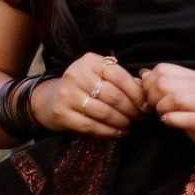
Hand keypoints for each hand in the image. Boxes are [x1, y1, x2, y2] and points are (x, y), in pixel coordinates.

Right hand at [30, 52, 148, 137]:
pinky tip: (117, 133)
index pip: (119, 76)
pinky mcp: (61, 113)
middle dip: (130, 109)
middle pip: (113, 95)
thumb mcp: (98, 75)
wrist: (48, 99)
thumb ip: (120, 79)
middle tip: (139, 117)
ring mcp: (68, 94)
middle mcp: (77, 74)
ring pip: (103, 111)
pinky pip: (90, 125)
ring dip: (120, 121)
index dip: (135, 92)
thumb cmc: (81, 86)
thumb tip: (146, 91)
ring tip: (129, 125)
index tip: (145, 104)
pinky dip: (107, 131)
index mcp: (90, 61)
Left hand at [139, 62, 194, 173]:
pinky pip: (189, 117)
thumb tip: (143, 74)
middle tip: (153, 110)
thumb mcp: (184, 103)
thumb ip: (166, 88)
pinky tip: (167, 122)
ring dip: (162, 108)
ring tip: (162, 116)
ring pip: (176, 97)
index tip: (149, 100)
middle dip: (152, 97)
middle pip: (165, 82)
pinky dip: (174, 119)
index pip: (163, 69)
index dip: (149, 84)